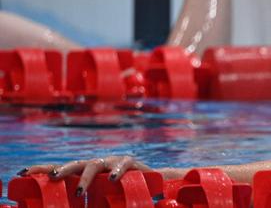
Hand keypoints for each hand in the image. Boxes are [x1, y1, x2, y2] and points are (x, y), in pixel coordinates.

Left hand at [20, 156, 151, 195]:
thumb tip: (71, 207)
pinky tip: (112, 179)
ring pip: (95, 165)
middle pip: (75, 164)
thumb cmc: (123, 193)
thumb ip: (86, 201)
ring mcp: (112, 161)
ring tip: (79, 191)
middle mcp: (97, 164)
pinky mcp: (130, 162)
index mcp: (86, 173)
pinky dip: (116, 171)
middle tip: (52, 178)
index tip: (23, 173)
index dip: (42, 169)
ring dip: (85, 178)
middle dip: (62, 169)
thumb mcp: (100, 198)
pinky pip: (121, 165)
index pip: (62, 169)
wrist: (153, 183)